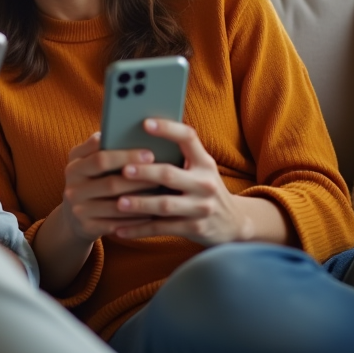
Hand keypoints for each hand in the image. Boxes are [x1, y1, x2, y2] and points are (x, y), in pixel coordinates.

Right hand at [55, 132, 162, 244]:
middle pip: (110, 182)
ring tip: (161, 193)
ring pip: (116, 205)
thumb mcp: (88, 162)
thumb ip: (101, 148)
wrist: (72, 218)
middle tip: (161, 173)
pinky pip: (117, 224)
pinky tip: (152, 213)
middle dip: (139, 178)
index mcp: (74, 165)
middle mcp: (72, 187)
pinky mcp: (86, 227)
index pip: (100, 157)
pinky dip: (136, 220)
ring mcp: (78, 209)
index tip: (150, 153)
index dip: (126, 155)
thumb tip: (127, 132)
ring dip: (141, 199)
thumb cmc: (91, 181)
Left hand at [112, 119, 254, 244]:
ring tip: (118, 202)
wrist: (235, 223)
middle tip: (123, 169)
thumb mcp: (200, 171)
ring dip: (139, 203)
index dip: (167, 129)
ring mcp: (201, 207)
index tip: (145, 123)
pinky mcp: (196, 229)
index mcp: (205, 162)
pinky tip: (120, 230)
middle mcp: (205, 183)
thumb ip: (178, 158)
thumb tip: (135, 143)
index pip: (188, 138)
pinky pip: (162, 229)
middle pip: (169, 174)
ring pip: (165, 204)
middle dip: (144, 172)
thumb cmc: (205, 190)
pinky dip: (139, 230)